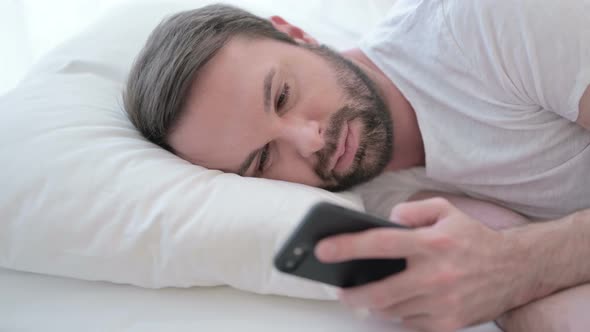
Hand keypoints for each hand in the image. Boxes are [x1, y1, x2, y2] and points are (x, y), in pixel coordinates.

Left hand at [315, 198, 525, 331]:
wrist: (515, 270)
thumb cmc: (474, 238)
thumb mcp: (446, 210)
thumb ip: (412, 209)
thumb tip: (387, 220)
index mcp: (432, 242)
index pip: (381, 243)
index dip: (348, 246)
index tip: (322, 248)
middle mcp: (436, 275)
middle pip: (380, 291)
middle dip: (352, 293)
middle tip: (339, 288)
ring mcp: (442, 303)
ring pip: (392, 310)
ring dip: (376, 303)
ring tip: (368, 293)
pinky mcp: (447, 324)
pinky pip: (409, 323)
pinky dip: (400, 314)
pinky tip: (401, 302)